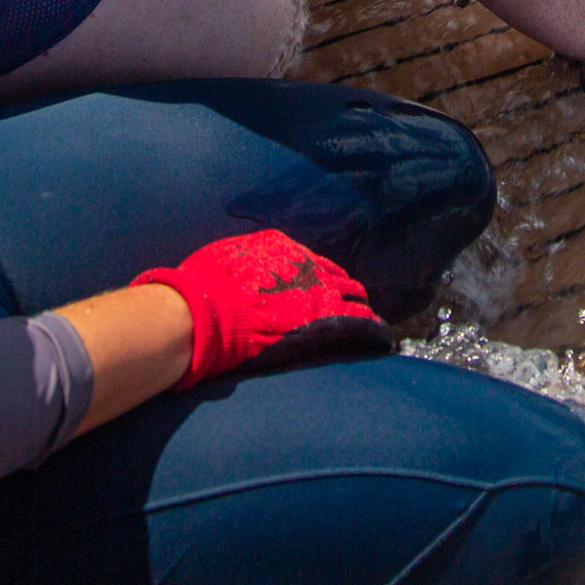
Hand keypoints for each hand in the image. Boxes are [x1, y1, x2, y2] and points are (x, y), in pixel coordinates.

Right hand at [132, 228, 391, 388]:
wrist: (205, 310)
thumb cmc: (202, 287)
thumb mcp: (222, 262)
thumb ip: (239, 266)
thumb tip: (235, 273)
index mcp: (280, 247)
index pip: (308, 262)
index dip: (315, 278)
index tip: (316, 289)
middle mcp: (306, 264)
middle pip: (336, 277)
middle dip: (343, 292)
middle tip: (349, 306)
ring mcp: (319, 291)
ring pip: (353, 297)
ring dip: (360, 310)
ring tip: (370, 323)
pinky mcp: (325, 319)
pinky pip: (359, 323)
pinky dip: (372, 330)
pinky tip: (382, 337)